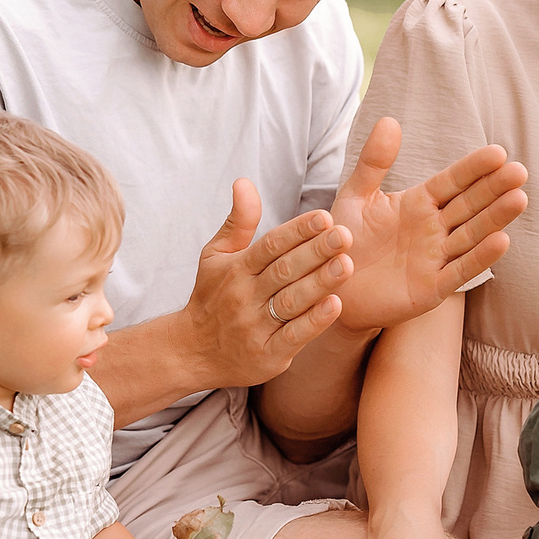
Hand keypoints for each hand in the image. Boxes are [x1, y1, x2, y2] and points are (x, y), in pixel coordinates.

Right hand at [179, 178, 354, 389]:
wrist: (192, 352)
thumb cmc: (213, 296)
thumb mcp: (216, 256)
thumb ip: (239, 221)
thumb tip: (244, 182)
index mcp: (235, 269)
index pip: (269, 246)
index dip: (296, 231)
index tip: (324, 217)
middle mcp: (244, 297)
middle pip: (283, 271)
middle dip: (315, 252)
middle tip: (344, 235)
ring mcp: (254, 327)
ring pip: (290, 302)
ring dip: (319, 284)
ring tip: (346, 264)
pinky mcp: (266, 356)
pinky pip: (292, 337)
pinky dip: (314, 322)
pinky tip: (336, 305)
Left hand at [329, 120, 529, 334]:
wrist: (330, 288)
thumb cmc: (343, 241)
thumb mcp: (355, 196)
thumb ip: (373, 162)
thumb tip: (390, 120)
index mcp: (419, 203)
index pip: (453, 182)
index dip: (474, 168)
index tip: (499, 153)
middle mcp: (434, 229)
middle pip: (470, 205)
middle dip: (495, 188)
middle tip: (520, 171)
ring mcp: (436, 258)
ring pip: (472, 235)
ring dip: (496, 219)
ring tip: (519, 199)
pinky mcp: (431, 288)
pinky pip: (459, 270)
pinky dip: (479, 257)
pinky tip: (501, 240)